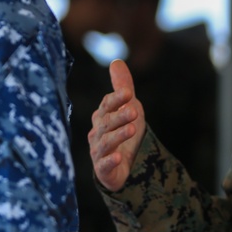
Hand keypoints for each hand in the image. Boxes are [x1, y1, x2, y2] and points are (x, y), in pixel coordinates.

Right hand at [89, 59, 146, 191]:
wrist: (125, 164)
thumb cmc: (124, 131)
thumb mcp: (128, 107)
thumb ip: (122, 86)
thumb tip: (116, 61)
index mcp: (102, 117)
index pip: (106, 105)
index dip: (116, 99)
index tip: (128, 92)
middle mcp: (97, 133)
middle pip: (107, 123)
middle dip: (119, 116)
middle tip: (134, 111)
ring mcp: (99, 152)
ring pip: (106, 143)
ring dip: (117, 136)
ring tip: (132, 129)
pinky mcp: (104, 170)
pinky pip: (105, 165)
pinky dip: (110, 161)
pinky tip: (119, 157)